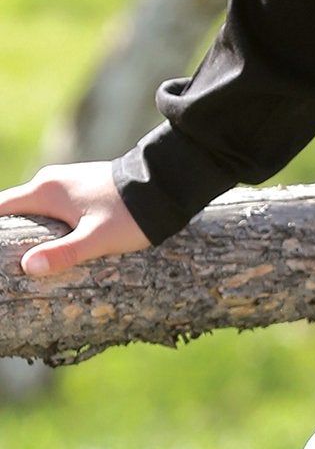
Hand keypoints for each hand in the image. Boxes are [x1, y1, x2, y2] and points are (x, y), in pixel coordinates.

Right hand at [0, 162, 150, 276]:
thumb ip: (64, 253)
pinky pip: (48, 209)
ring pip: (32, 210)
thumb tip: (28, 266)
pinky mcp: (79, 189)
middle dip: (6, 233)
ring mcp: (65, 183)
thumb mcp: (97, 238)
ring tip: (19, 260)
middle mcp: (50, 181)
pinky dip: (40, 226)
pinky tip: (45, 247)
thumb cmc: (130, 213)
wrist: (164, 184)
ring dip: (23, 231)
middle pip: (12, 210)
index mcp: (46, 190)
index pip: (0, 208)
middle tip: (7, 263)